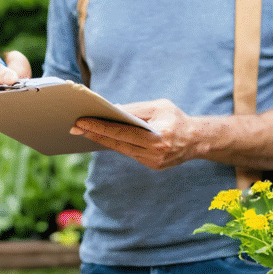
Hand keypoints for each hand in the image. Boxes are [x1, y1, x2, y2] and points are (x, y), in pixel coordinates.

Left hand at [70, 98, 202, 169]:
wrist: (197, 140)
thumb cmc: (176, 118)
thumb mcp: (159, 107)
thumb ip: (135, 109)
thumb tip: (110, 109)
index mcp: (159, 136)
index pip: (123, 131)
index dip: (101, 127)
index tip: (82, 121)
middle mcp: (156, 152)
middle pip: (118, 143)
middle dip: (95, 134)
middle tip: (75, 127)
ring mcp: (154, 162)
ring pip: (121, 150)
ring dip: (102, 141)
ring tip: (84, 131)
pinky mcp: (152, 166)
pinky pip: (129, 153)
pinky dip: (115, 145)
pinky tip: (102, 138)